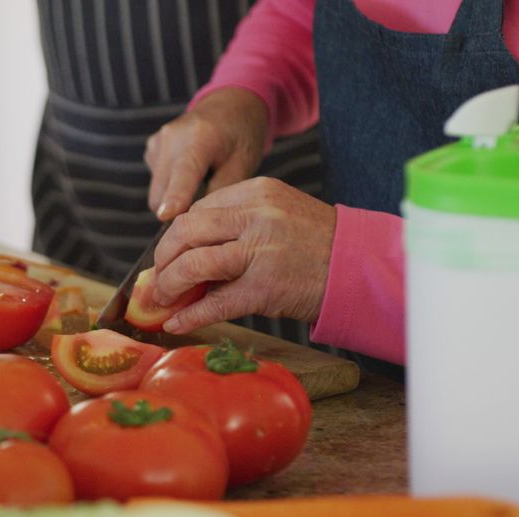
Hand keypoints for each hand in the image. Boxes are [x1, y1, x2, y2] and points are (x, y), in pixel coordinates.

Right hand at [145, 87, 267, 220]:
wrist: (229, 105)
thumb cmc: (242, 136)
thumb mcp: (243, 164)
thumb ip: (221, 192)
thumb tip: (199, 221)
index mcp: (200, 138)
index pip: (184, 173)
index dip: (175, 197)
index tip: (166, 216)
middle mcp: (171, 138)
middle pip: (162, 193)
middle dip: (178, 209)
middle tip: (205, 210)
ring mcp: (157, 142)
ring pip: (157, 192)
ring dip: (174, 197)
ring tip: (202, 182)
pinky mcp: (151, 147)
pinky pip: (157, 182)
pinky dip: (172, 185)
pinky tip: (192, 172)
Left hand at [151, 177, 335, 333]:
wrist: (360, 267)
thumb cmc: (316, 245)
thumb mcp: (277, 214)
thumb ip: (236, 223)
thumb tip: (185, 251)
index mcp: (256, 192)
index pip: (197, 210)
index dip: (175, 237)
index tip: (168, 256)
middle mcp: (256, 216)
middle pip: (186, 231)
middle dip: (163, 258)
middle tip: (158, 279)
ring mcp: (261, 251)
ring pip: (194, 263)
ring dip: (169, 286)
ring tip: (162, 301)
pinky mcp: (266, 287)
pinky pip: (216, 302)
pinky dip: (190, 315)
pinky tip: (177, 323)